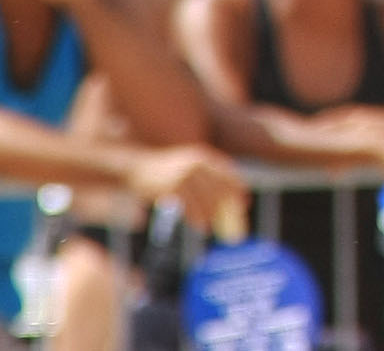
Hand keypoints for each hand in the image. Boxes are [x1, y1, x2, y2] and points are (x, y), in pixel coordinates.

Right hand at [126, 143, 247, 234]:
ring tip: (212, 226)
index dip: (238, 189)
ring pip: (206, 201)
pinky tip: (201, 226)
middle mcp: (196, 164)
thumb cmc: (166, 171)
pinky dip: (198, 219)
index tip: (245, 203)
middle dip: (228, 207)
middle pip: (220, 190)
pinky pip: (191, 208)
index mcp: (203, 157)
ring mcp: (184, 175)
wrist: (138, 168)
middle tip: (232, 221)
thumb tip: (225, 196)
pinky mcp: (173, 188)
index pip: (228, 173)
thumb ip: (205, 176)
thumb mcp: (187, 165)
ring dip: (212, 216)